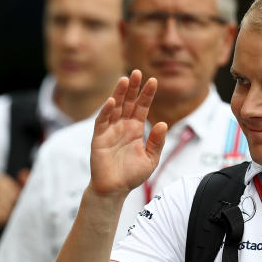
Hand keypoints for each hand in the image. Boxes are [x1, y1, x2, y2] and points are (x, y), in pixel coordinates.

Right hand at [89, 70, 166, 196]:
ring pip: (115, 108)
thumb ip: (156, 142)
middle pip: (128, 102)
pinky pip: (102, 122)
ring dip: (119, 94)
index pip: (142, 107)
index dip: (147, 94)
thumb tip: (162, 123)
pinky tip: (112, 101)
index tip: (153, 81)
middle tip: (137, 72)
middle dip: (132, 88)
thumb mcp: (150, 159)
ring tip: (124, 79)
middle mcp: (122, 126)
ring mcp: (110, 131)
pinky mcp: (99, 138)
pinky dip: (106, 111)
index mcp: (135, 129)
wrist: (114, 189)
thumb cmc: (131, 175)